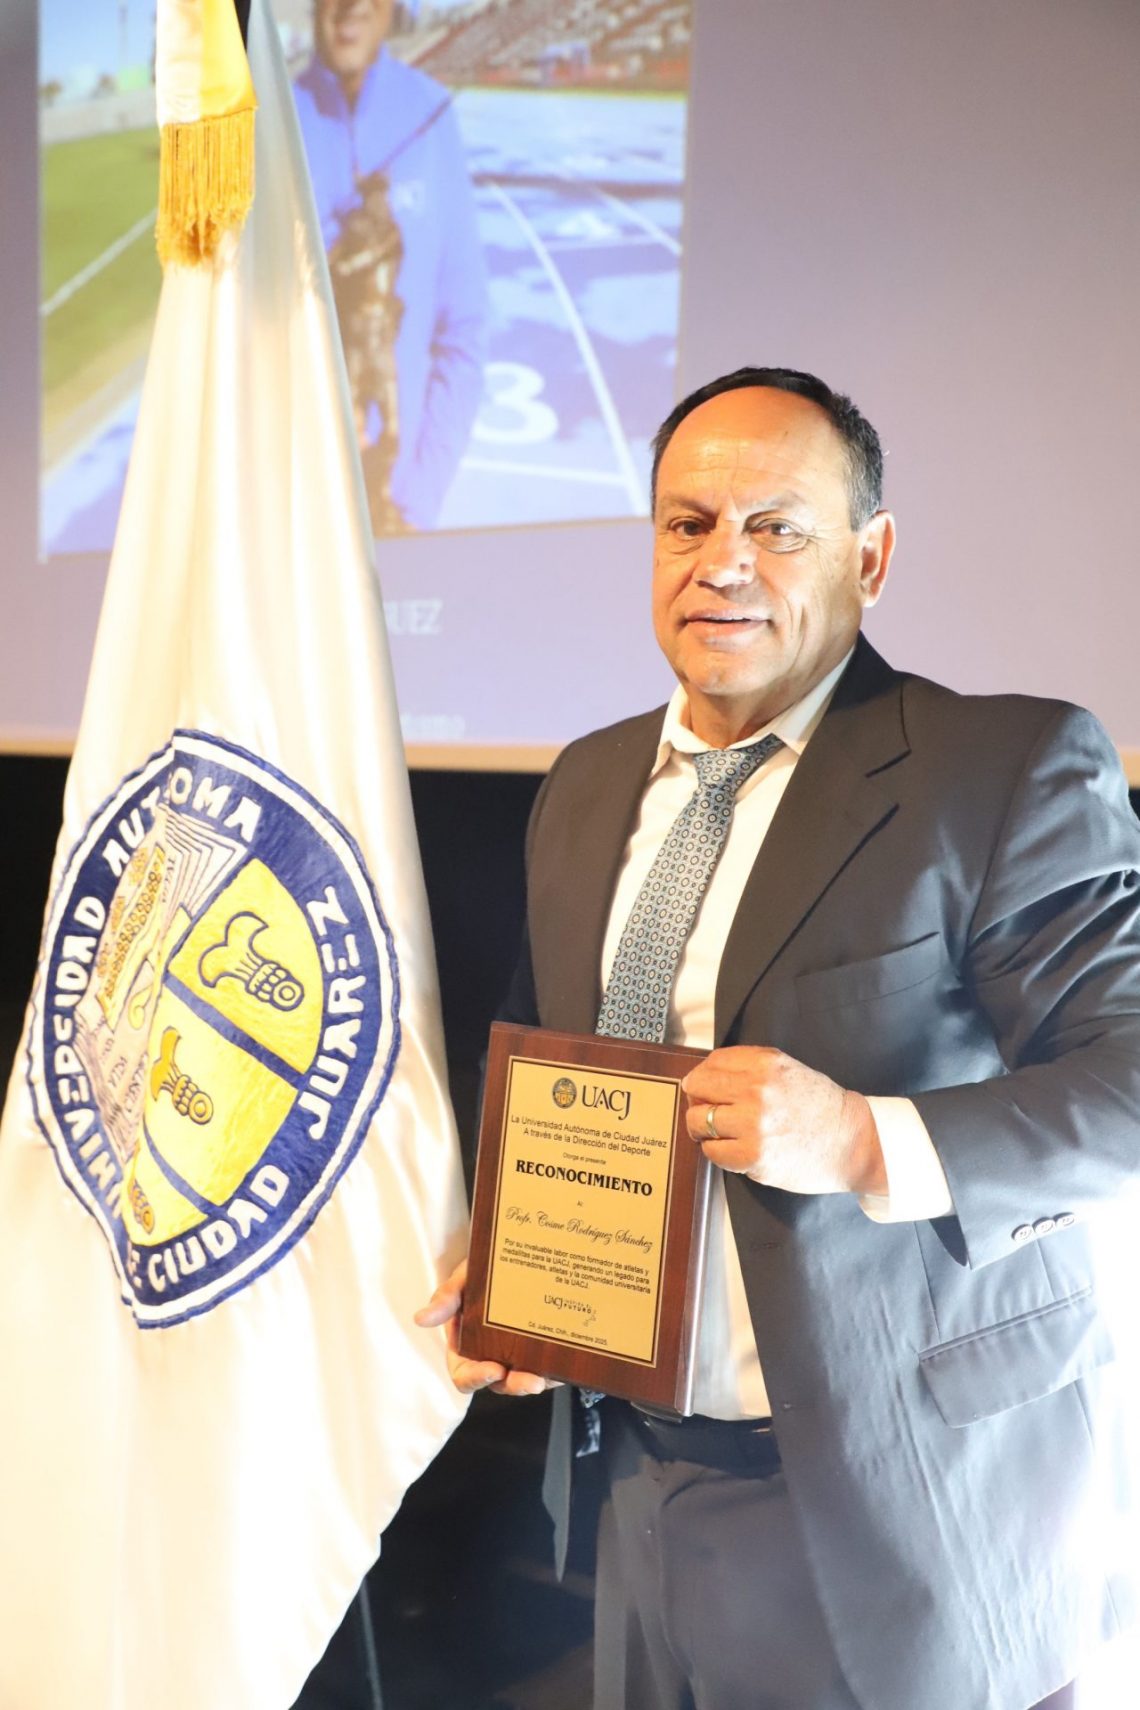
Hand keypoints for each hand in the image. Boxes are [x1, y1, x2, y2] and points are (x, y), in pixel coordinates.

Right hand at [414, 1258, 561, 1396]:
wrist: (517, 1255)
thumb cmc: (482, 1273)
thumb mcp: (464, 1279)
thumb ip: (446, 1298)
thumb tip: (421, 1319)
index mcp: (466, 1347)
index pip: (465, 1375)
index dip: (476, 1378)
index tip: (493, 1368)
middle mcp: (491, 1356)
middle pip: (499, 1383)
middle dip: (514, 1386)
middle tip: (530, 1381)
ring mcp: (518, 1357)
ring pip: (524, 1381)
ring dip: (533, 1383)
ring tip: (544, 1378)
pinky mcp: (544, 1354)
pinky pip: (549, 1369)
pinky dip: (555, 1372)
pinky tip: (563, 1367)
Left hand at [682, 1046, 886, 1196]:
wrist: (852, 1141)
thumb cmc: (819, 1106)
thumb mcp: (787, 1069)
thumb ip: (749, 1067)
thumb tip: (706, 1076)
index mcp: (765, 1064)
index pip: (711, 1063)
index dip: (704, 1077)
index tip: (707, 1089)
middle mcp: (757, 1090)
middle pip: (697, 1088)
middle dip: (698, 1100)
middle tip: (708, 1111)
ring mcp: (754, 1124)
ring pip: (698, 1121)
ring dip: (702, 1128)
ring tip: (720, 1133)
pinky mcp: (753, 1156)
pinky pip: (712, 1151)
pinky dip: (717, 1151)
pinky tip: (733, 1149)